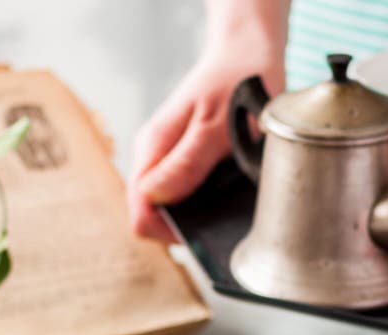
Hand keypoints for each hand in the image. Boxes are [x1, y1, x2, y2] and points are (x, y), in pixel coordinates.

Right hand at [129, 19, 284, 241]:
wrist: (247, 51)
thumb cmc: (236, 80)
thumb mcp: (216, 124)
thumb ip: (187, 163)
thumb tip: (156, 198)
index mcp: (153, 149)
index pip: (140, 212)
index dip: (167, 230)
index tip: (200, 229)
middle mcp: (154, 158)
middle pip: (152, 214)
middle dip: (182, 225)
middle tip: (217, 216)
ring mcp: (167, 160)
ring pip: (168, 207)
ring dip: (195, 213)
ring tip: (224, 201)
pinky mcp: (182, 160)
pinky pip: (183, 193)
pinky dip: (203, 200)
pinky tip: (224, 191)